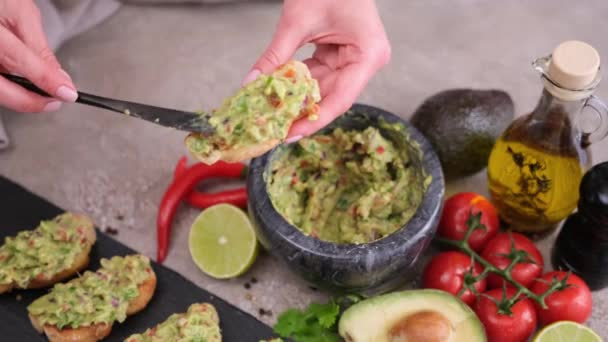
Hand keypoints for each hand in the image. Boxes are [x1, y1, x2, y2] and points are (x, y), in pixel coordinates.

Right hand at [0, 0, 76, 112]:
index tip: (67, 92)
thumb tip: (60, 78)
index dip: (45, 79)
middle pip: (0, 88)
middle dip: (29, 101)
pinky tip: (20, 84)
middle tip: (53, 102)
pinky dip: (7, 88)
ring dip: (18, 96)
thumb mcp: (22, 14)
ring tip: (40, 92)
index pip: (18, 59)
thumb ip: (40, 48)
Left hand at [244, 0, 390, 140]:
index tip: (290, 134)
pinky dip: (300, 83)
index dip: (314, 120)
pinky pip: (320, 75)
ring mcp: (355, 58)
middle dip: (302, 111)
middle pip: (332, 97)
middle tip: (275, 129)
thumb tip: (252, 83)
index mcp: (368, 54)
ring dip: (299, 99)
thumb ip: (275, 55)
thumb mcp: (297, 21)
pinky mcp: (342, 54)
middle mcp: (366, 61)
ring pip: (324, 89)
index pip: (340, 99)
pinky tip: (280, 94)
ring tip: (274, 115)